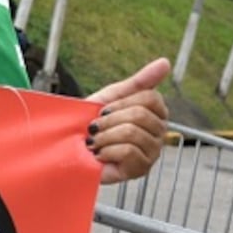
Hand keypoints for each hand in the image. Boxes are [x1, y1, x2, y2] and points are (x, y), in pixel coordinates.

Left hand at [85, 58, 169, 184]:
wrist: (67, 147)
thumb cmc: (89, 122)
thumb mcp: (111, 96)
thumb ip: (139, 81)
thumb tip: (165, 62)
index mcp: (155, 113)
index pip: (151, 98)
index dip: (121, 102)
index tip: (103, 110)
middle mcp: (159, 133)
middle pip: (141, 115)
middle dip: (109, 120)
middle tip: (95, 128)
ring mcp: (152, 152)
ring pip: (133, 133)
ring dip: (104, 136)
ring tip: (95, 142)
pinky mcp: (140, 170)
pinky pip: (128, 151)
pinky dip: (106, 151)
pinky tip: (100, 155)